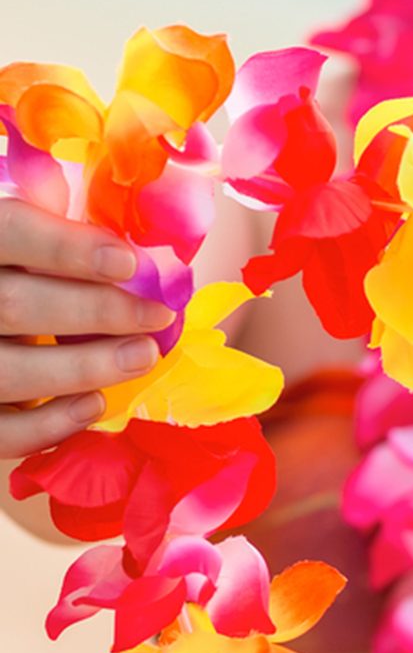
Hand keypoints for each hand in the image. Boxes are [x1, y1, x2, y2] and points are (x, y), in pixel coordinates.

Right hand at [0, 199, 172, 458]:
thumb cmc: (12, 283)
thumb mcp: (21, 247)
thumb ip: (46, 225)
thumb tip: (106, 220)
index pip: (8, 231)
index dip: (66, 247)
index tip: (129, 262)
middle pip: (14, 305)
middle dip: (96, 311)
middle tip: (158, 316)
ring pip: (10, 370)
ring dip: (85, 366)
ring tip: (143, 355)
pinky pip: (3, 431)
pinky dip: (51, 423)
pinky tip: (94, 403)